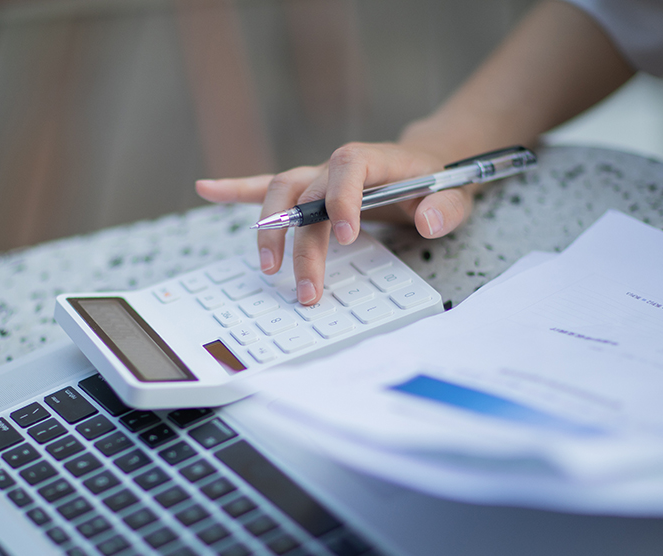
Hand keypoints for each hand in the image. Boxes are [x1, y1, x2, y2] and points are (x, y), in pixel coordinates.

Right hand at [196, 142, 473, 304]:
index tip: (346, 237)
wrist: (428, 163)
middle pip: (307, 195)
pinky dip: (235, 189)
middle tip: (308, 288)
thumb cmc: (439, 182)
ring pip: (281, 194)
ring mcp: (317, 178)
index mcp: (374, 160)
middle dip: (302, 243)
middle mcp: (336, 167)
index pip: (349, 168)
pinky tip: (205, 189)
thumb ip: (444, 208)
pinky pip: (266, 186)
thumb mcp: (456, 193)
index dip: (343, 199)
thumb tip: (427, 221)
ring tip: (268, 268)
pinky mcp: (307, 191)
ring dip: (268, 229)